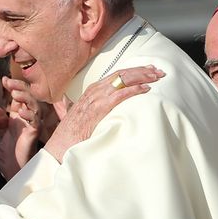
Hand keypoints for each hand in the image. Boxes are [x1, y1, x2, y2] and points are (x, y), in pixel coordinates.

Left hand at [0, 76, 42, 178]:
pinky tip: (21, 112)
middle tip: (10, 83)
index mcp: (18, 117)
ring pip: (34, 106)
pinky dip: (29, 115)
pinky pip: (35, 122)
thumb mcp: (2, 134)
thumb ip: (0, 122)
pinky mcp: (33, 135)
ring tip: (15, 94)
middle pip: (28, 98)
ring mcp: (31, 126)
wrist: (13, 171)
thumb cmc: (10, 155)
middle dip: (20, 88)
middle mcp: (26, 120)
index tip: (4, 80)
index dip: (13, 87)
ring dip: (25, 98)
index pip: (18, 97)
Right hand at [44, 65, 163, 161]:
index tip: (148, 70)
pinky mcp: (97, 110)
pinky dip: (133, 90)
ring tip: (156, 77)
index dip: (133, 71)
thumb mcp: (84, 118)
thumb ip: (94, 111)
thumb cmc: (71, 136)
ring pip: (121, 80)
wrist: (59, 148)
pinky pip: (119, 95)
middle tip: (158, 71)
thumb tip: (105, 111)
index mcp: (91, 92)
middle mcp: (93, 92)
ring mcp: (95, 99)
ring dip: (141, 77)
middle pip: (121, 74)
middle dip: (141, 71)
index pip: (116, 75)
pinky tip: (145, 89)